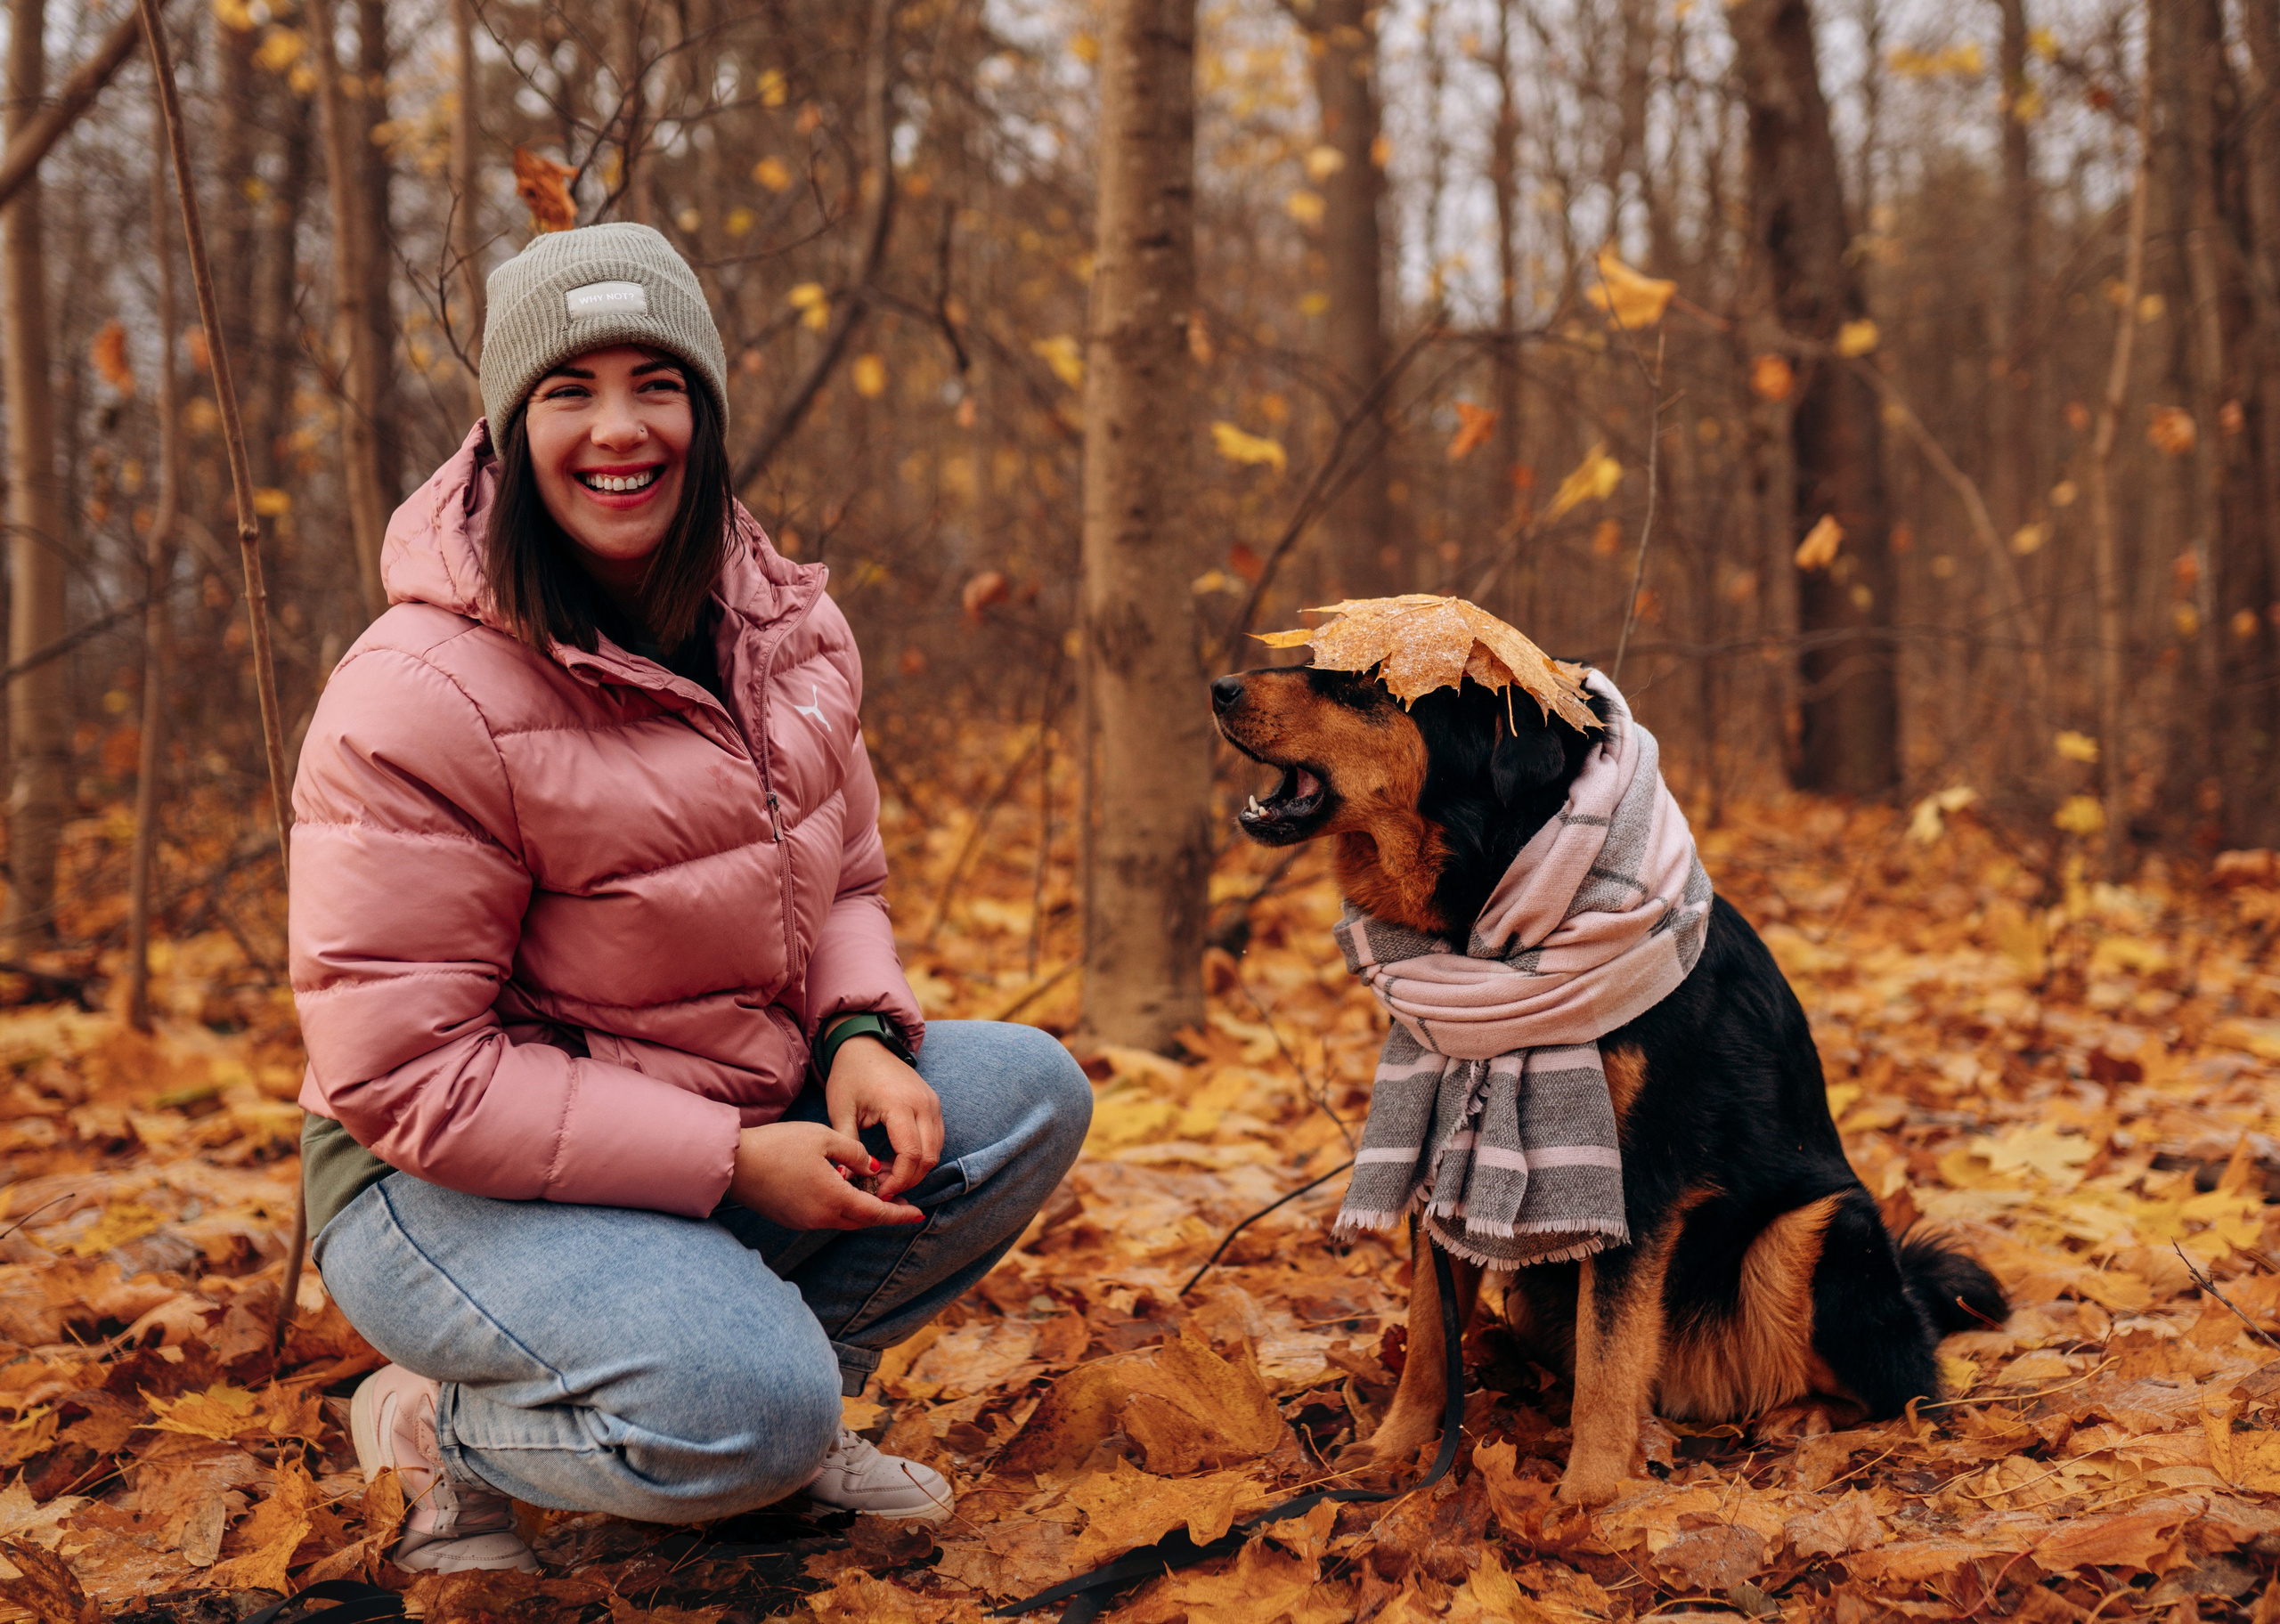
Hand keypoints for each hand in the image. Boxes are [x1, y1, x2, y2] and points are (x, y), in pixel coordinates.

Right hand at [728, 1120, 922, 1229]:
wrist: (734, 1163)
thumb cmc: (778, 1145)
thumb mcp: (823, 1138)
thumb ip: (855, 1152)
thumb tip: (872, 1168)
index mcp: (833, 1198)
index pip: (876, 1212)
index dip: (899, 1214)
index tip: (919, 1214)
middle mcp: (820, 1217)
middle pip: (862, 1220)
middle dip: (884, 1212)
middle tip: (902, 1201)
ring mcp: (804, 1221)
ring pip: (844, 1220)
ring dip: (862, 1209)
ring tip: (876, 1192)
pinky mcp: (791, 1218)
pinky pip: (826, 1217)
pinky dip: (842, 1208)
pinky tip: (845, 1190)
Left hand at [825, 1033, 942, 1201]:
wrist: (865, 1045)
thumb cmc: (850, 1076)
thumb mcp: (841, 1111)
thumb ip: (847, 1146)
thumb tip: (845, 1179)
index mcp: (899, 1104)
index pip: (910, 1155)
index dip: (897, 1180)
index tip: (878, 1192)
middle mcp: (923, 1103)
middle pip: (928, 1157)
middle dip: (907, 1180)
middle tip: (882, 1188)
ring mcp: (933, 1102)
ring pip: (936, 1150)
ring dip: (915, 1169)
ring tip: (886, 1174)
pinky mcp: (934, 1104)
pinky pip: (936, 1138)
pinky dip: (921, 1155)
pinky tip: (896, 1160)